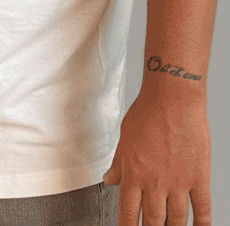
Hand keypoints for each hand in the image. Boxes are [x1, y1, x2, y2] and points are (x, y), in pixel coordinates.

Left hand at [103, 89, 211, 224]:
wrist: (173, 98)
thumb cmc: (148, 111)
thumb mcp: (125, 136)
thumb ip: (118, 162)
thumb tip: (109, 179)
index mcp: (134, 173)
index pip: (127, 212)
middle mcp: (155, 182)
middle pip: (152, 220)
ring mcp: (178, 182)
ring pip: (176, 220)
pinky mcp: (198, 177)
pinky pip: (202, 207)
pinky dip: (202, 223)